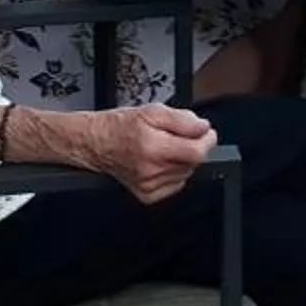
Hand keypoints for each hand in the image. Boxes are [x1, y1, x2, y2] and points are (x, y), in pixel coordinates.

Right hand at [90, 104, 216, 203]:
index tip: (207, 133)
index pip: (197, 152)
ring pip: (186, 173)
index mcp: (153, 147)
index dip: (208, 140)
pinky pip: (175, 185)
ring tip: (165, 148)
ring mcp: (149, 185)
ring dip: (183, 160)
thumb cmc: (121, 126)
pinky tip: (160, 162)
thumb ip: (183, 119)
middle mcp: (151, 169)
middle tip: (178, 136)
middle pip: (193, 162)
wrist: (97, 143)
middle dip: (192, 147)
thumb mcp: (153, 110)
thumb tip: (203, 128)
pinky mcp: (147, 195)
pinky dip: (174, 173)